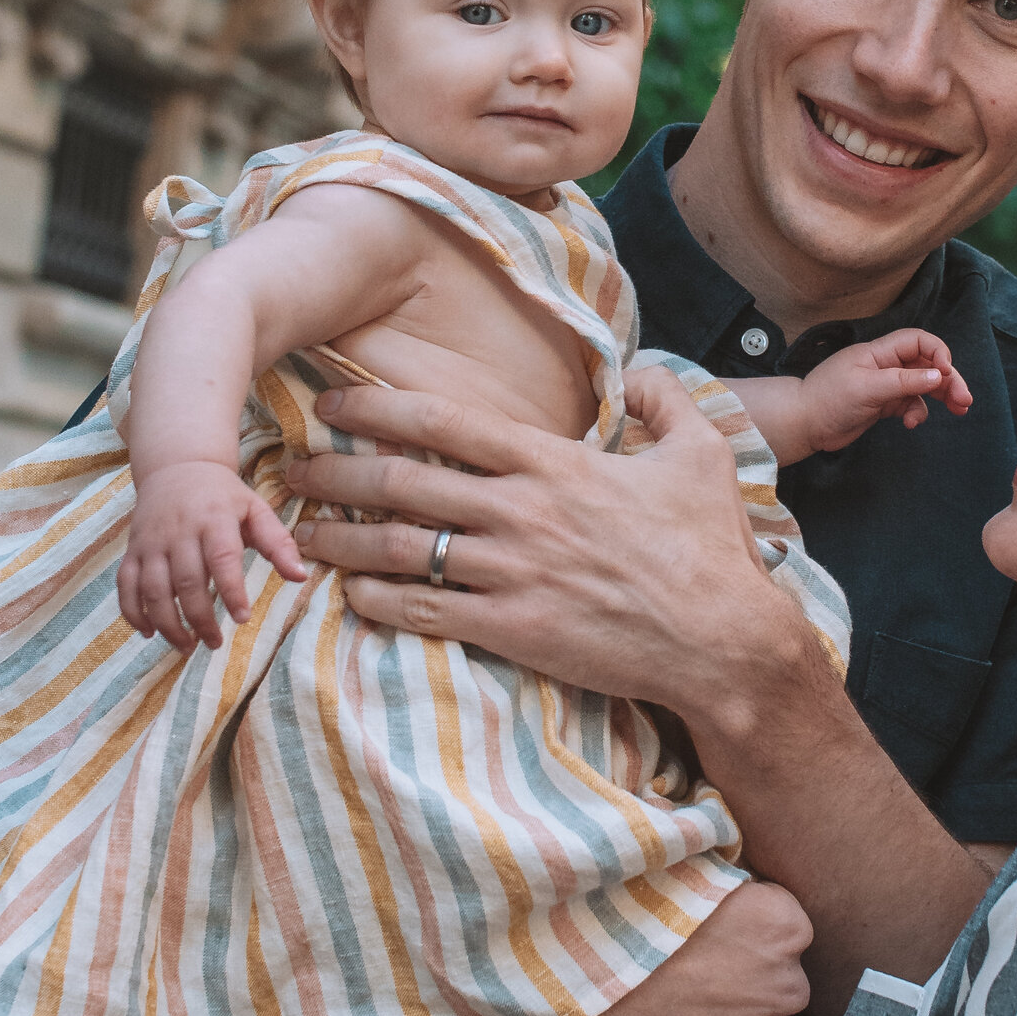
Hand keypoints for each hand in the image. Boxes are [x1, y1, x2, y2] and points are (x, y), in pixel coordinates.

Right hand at [119, 460, 308, 653]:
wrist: (177, 467)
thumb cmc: (223, 497)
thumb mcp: (255, 510)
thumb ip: (278, 543)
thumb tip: (300, 577)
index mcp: (214, 519)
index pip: (222, 558)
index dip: (231, 590)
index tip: (242, 618)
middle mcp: (179, 531)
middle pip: (187, 581)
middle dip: (200, 619)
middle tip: (215, 643)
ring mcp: (151, 542)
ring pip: (154, 589)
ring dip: (167, 624)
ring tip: (187, 646)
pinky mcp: (133, 551)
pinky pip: (126, 586)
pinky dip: (134, 612)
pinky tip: (149, 633)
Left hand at [285, 362, 803, 719]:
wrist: (723, 640)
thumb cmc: (711, 549)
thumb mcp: (702, 455)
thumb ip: (663, 402)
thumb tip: (638, 375)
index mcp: (553, 463)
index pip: (445, 421)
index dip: (379, 408)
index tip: (335, 404)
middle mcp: (521, 512)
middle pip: (404, 481)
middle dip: (338, 472)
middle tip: (293, 468)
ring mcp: (511, 573)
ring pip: (402, 548)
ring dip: (344, 539)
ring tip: (304, 534)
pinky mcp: (511, 630)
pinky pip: (425, 612)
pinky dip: (379, 602)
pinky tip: (351, 596)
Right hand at [524, 879, 812, 1015]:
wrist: (575, 984)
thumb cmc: (625, 917)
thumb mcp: (684, 870)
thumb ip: (726, 874)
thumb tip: (738, 861)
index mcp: (783, 925)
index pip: (788, 932)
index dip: (751, 935)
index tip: (715, 935)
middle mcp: (785, 984)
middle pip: (780, 985)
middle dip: (749, 983)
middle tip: (695, 976)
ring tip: (675, 1010)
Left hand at [797, 328, 972, 452]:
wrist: (804, 424)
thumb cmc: (828, 399)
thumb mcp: (868, 388)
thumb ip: (904, 381)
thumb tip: (939, 375)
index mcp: (880, 352)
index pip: (918, 341)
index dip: (937, 352)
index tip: (947, 372)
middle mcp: (885, 365)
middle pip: (926, 364)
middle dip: (948, 379)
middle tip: (965, 400)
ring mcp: (885, 385)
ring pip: (922, 385)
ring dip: (941, 396)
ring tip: (958, 410)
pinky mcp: (883, 404)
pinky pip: (910, 404)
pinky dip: (916, 413)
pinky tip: (911, 424)